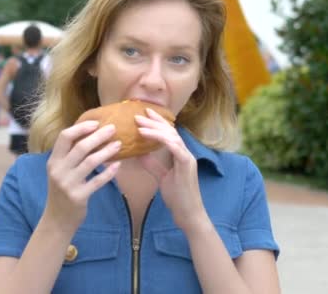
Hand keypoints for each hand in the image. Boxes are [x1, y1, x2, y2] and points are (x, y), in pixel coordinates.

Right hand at [43, 121, 121, 232]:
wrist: (57, 219)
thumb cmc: (62, 191)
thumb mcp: (59, 172)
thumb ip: (70, 156)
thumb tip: (90, 135)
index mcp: (53, 161)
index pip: (64, 137)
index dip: (81, 128)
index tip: (96, 123)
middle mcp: (58, 170)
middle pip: (80, 147)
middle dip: (98, 136)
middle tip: (113, 129)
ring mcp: (68, 184)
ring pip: (91, 162)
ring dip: (106, 151)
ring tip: (119, 144)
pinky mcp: (79, 196)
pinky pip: (98, 181)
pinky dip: (109, 172)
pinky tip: (118, 165)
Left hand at [135, 108, 208, 233]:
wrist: (188, 213)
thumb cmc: (177, 197)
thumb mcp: (160, 177)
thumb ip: (152, 164)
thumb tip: (139, 153)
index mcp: (180, 154)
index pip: (168, 133)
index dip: (157, 122)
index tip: (144, 113)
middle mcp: (185, 153)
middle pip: (170, 131)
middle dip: (154, 122)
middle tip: (138, 115)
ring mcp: (187, 159)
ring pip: (172, 137)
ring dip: (155, 130)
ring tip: (140, 126)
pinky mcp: (187, 166)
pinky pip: (176, 150)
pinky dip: (165, 141)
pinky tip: (153, 137)